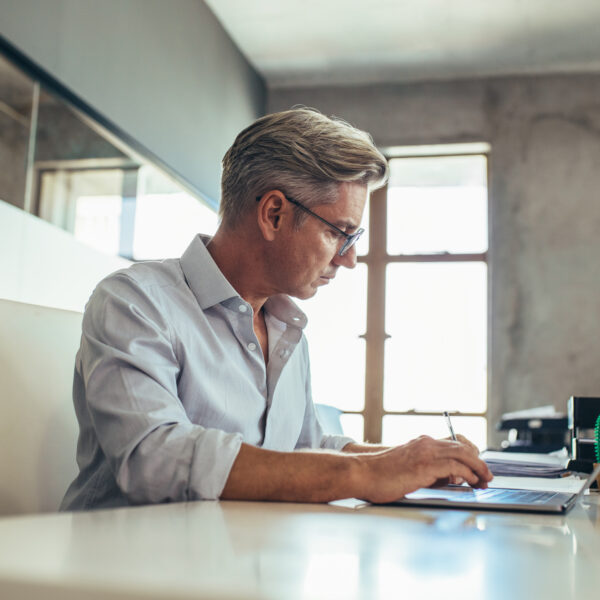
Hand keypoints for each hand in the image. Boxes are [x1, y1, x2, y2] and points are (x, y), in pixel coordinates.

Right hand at [358, 435, 492, 503]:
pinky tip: (470, 482)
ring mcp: (426, 453)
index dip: (470, 454)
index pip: (455, 443)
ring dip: (478, 468)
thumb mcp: (409, 469)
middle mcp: (426, 443)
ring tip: (484, 481)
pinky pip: (454, 467)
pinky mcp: (425, 466)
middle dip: (479, 462)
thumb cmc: (381, 474)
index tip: (478, 468)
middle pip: (463, 447)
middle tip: (487, 476)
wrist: (363, 472)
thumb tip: (449, 478)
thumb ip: (428, 470)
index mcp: (422, 443)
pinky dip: (467, 474)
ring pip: (463, 454)